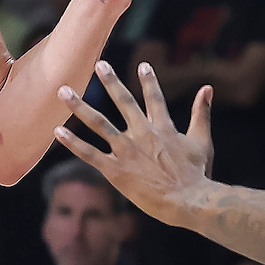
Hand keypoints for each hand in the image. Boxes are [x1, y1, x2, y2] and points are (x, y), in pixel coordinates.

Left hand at [53, 61, 213, 223]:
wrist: (188, 200)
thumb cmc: (197, 175)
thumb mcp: (202, 141)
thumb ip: (201, 113)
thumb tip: (207, 88)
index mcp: (163, 127)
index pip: (154, 97)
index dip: (148, 81)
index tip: (142, 64)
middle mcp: (142, 133)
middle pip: (123, 101)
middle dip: (110, 81)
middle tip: (98, 63)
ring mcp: (126, 151)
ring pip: (98, 123)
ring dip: (79, 106)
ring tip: (64, 91)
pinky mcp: (115, 170)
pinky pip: (89, 153)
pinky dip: (73, 142)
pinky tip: (57, 131)